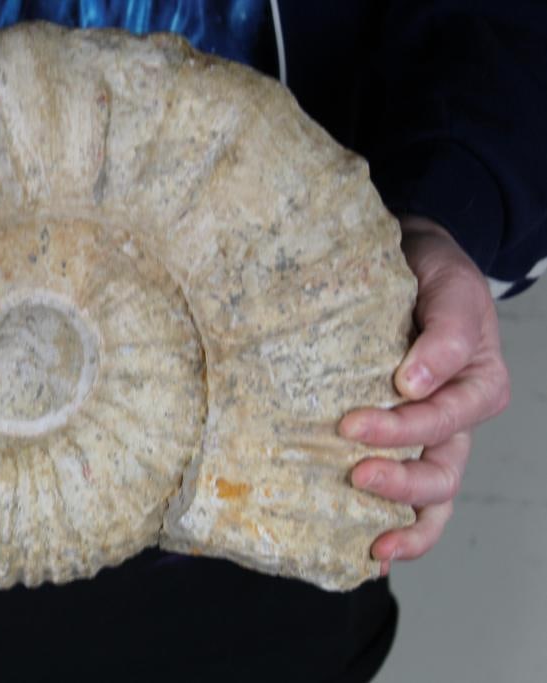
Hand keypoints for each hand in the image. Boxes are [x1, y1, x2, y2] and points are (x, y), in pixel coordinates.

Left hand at [339, 215, 510, 574]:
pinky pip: (406, 493)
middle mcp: (457, 419)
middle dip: (401, 483)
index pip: (443, 419)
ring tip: (374, 547)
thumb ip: (444, 332)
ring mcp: (430, 438)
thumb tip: (414, 382)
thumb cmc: (431, 274)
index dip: (400, 429)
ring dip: (402, 521)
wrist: (410, 264)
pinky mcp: (400, 444)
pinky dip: (392, 525)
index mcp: (477, 384)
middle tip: (355, 474)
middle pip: (441, 472)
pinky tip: (364, 551)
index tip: (351, 424)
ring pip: (432, 498)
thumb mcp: (449, 287)